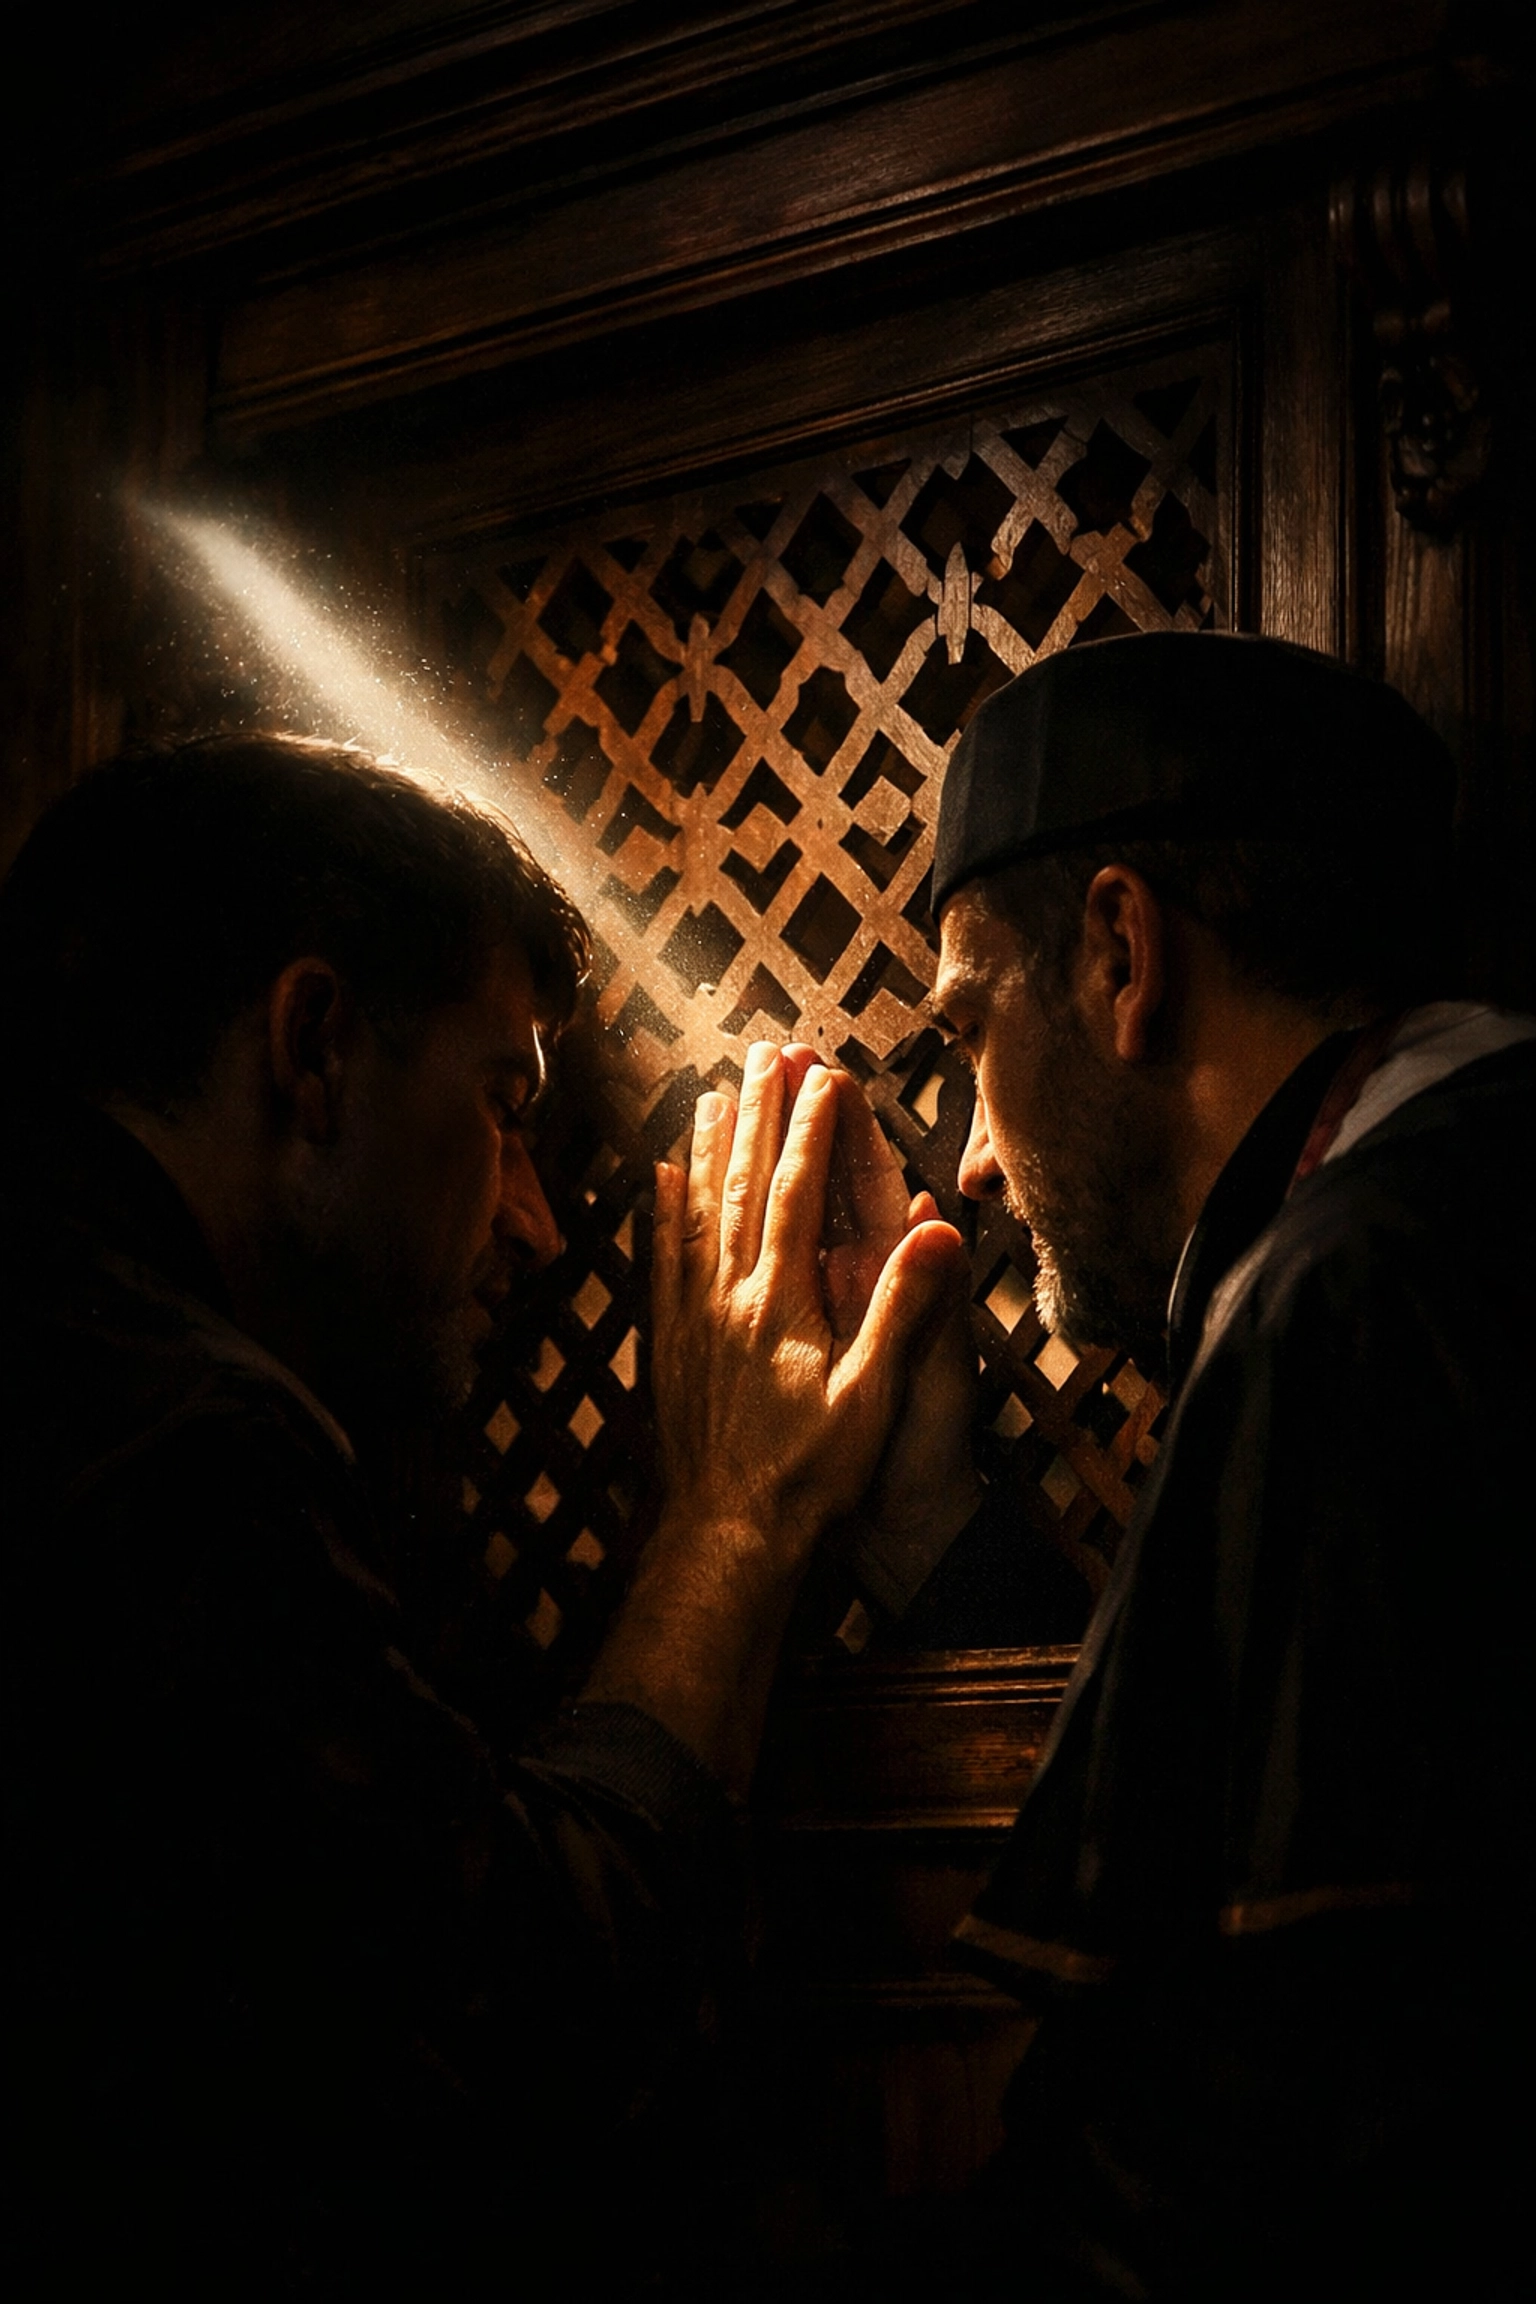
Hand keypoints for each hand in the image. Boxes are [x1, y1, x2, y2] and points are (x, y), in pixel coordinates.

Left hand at [651, 1041, 964, 1562]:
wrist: (726, 1535)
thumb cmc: (808, 1476)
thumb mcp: (869, 1398)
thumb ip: (900, 1310)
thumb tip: (936, 1231)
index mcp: (781, 1302)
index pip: (796, 1193)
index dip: (811, 1129)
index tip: (822, 1074)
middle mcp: (728, 1295)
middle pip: (741, 1183)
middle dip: (757, 1113)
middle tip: (763, 1052)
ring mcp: (691, 1316)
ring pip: (696, 1209)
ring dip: (708, 1145)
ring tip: (714, 1091)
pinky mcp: (669, 1342)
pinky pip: (663, 1257)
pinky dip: (662, 1208)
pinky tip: (659, 1175)